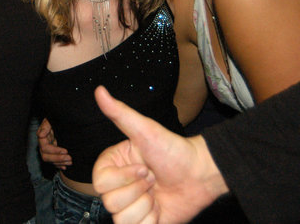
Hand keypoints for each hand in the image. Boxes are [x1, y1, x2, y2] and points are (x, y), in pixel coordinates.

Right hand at [37, 117, 71, 168]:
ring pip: (50, 161)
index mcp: (42, 138)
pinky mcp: (52, 153)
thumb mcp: (50, 120)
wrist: (61, 120)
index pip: (45, 148)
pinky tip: (65, 167)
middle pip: (46, 157)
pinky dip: (59, 165)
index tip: (66, 150)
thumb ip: (45, 126)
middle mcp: (43, 145)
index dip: (55, 151)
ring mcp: (48, 150)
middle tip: (70, 158)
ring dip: (60, 163)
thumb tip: (40, 135)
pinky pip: (53, 162)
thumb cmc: (55, 118)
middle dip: (57, 159)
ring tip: (70, 161)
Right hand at [92, 86, 228, 223]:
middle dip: (138, 191)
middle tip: (153, 179)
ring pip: (121, 219)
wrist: (200, 175)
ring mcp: (129, 206)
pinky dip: (152, 221)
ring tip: (158, 193)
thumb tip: (99, 90)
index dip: (123, 178)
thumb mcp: (145, 130)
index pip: (100, 183)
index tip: (143, 167)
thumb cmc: (173, 150)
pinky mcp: (141, 222)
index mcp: (112, 166)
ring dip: (146, 207)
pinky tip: (160, 208)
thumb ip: (119, 113)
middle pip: (109, 202)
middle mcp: (117, 186)